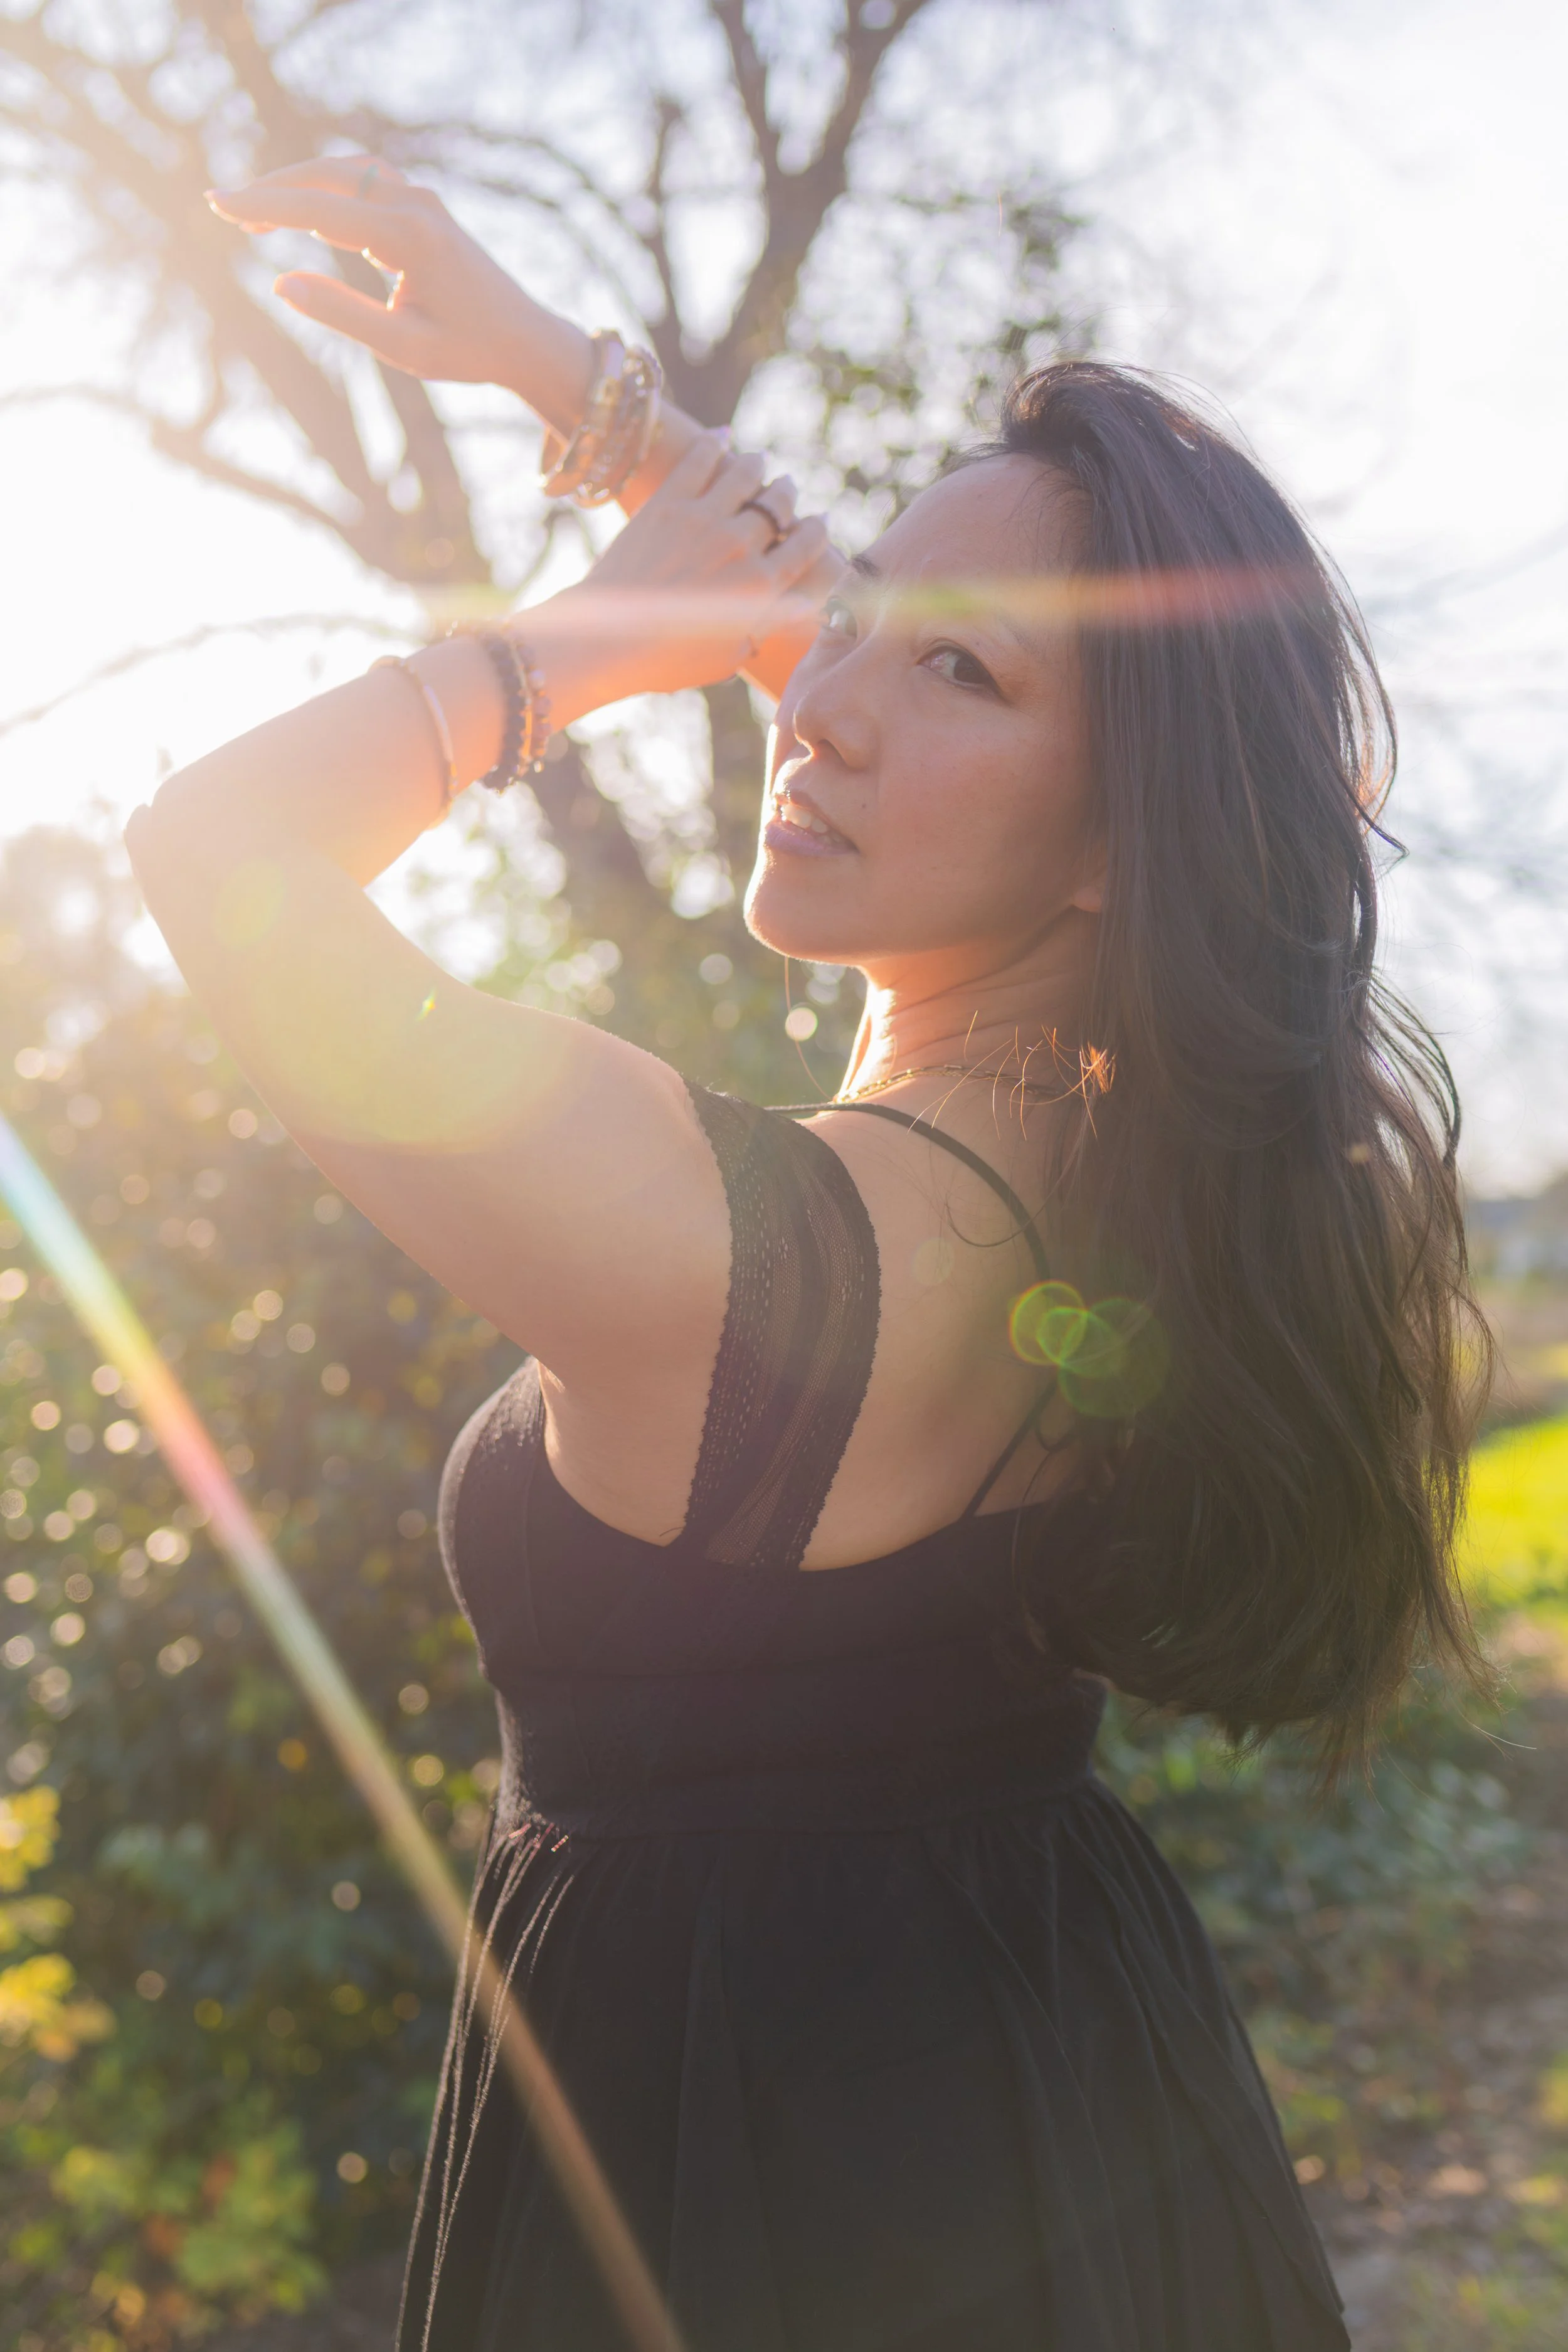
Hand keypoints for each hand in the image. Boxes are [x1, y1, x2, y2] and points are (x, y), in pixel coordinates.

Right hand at [206, 154, 534, 385]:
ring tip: (257, 214)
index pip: (321, 211)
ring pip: (345, 171)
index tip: (218, 204)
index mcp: (409, 238)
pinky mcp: (423, 207)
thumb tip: (281, 283)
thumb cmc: (467, 350)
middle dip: (273, 188)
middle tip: (225, 206)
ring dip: (299, 185)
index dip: (265, 206)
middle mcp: (415, 206)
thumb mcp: (403, 348)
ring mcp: (421, 200)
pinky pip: (364, 182)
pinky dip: (327, 189)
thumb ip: (342, 314)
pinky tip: (303, 214)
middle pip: (328, 176)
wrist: (523, 338)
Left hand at [532, 434, 837, 700]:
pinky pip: (698, 461)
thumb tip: (804, 607)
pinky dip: (713, 444)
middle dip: (787, 496)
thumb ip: (766, 625)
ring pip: (744, 475)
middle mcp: (739, 547)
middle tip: (787, 489)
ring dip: (757, 466)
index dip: (816, 531)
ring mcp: (703, 520)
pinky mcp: (667, 504)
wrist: (608, 641)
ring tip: (759, 462)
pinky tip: (722, 437)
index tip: (818, 523)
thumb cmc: (669, 661)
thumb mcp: (730, 655)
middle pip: (778, 506)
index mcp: (760, 588)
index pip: (805, 546)